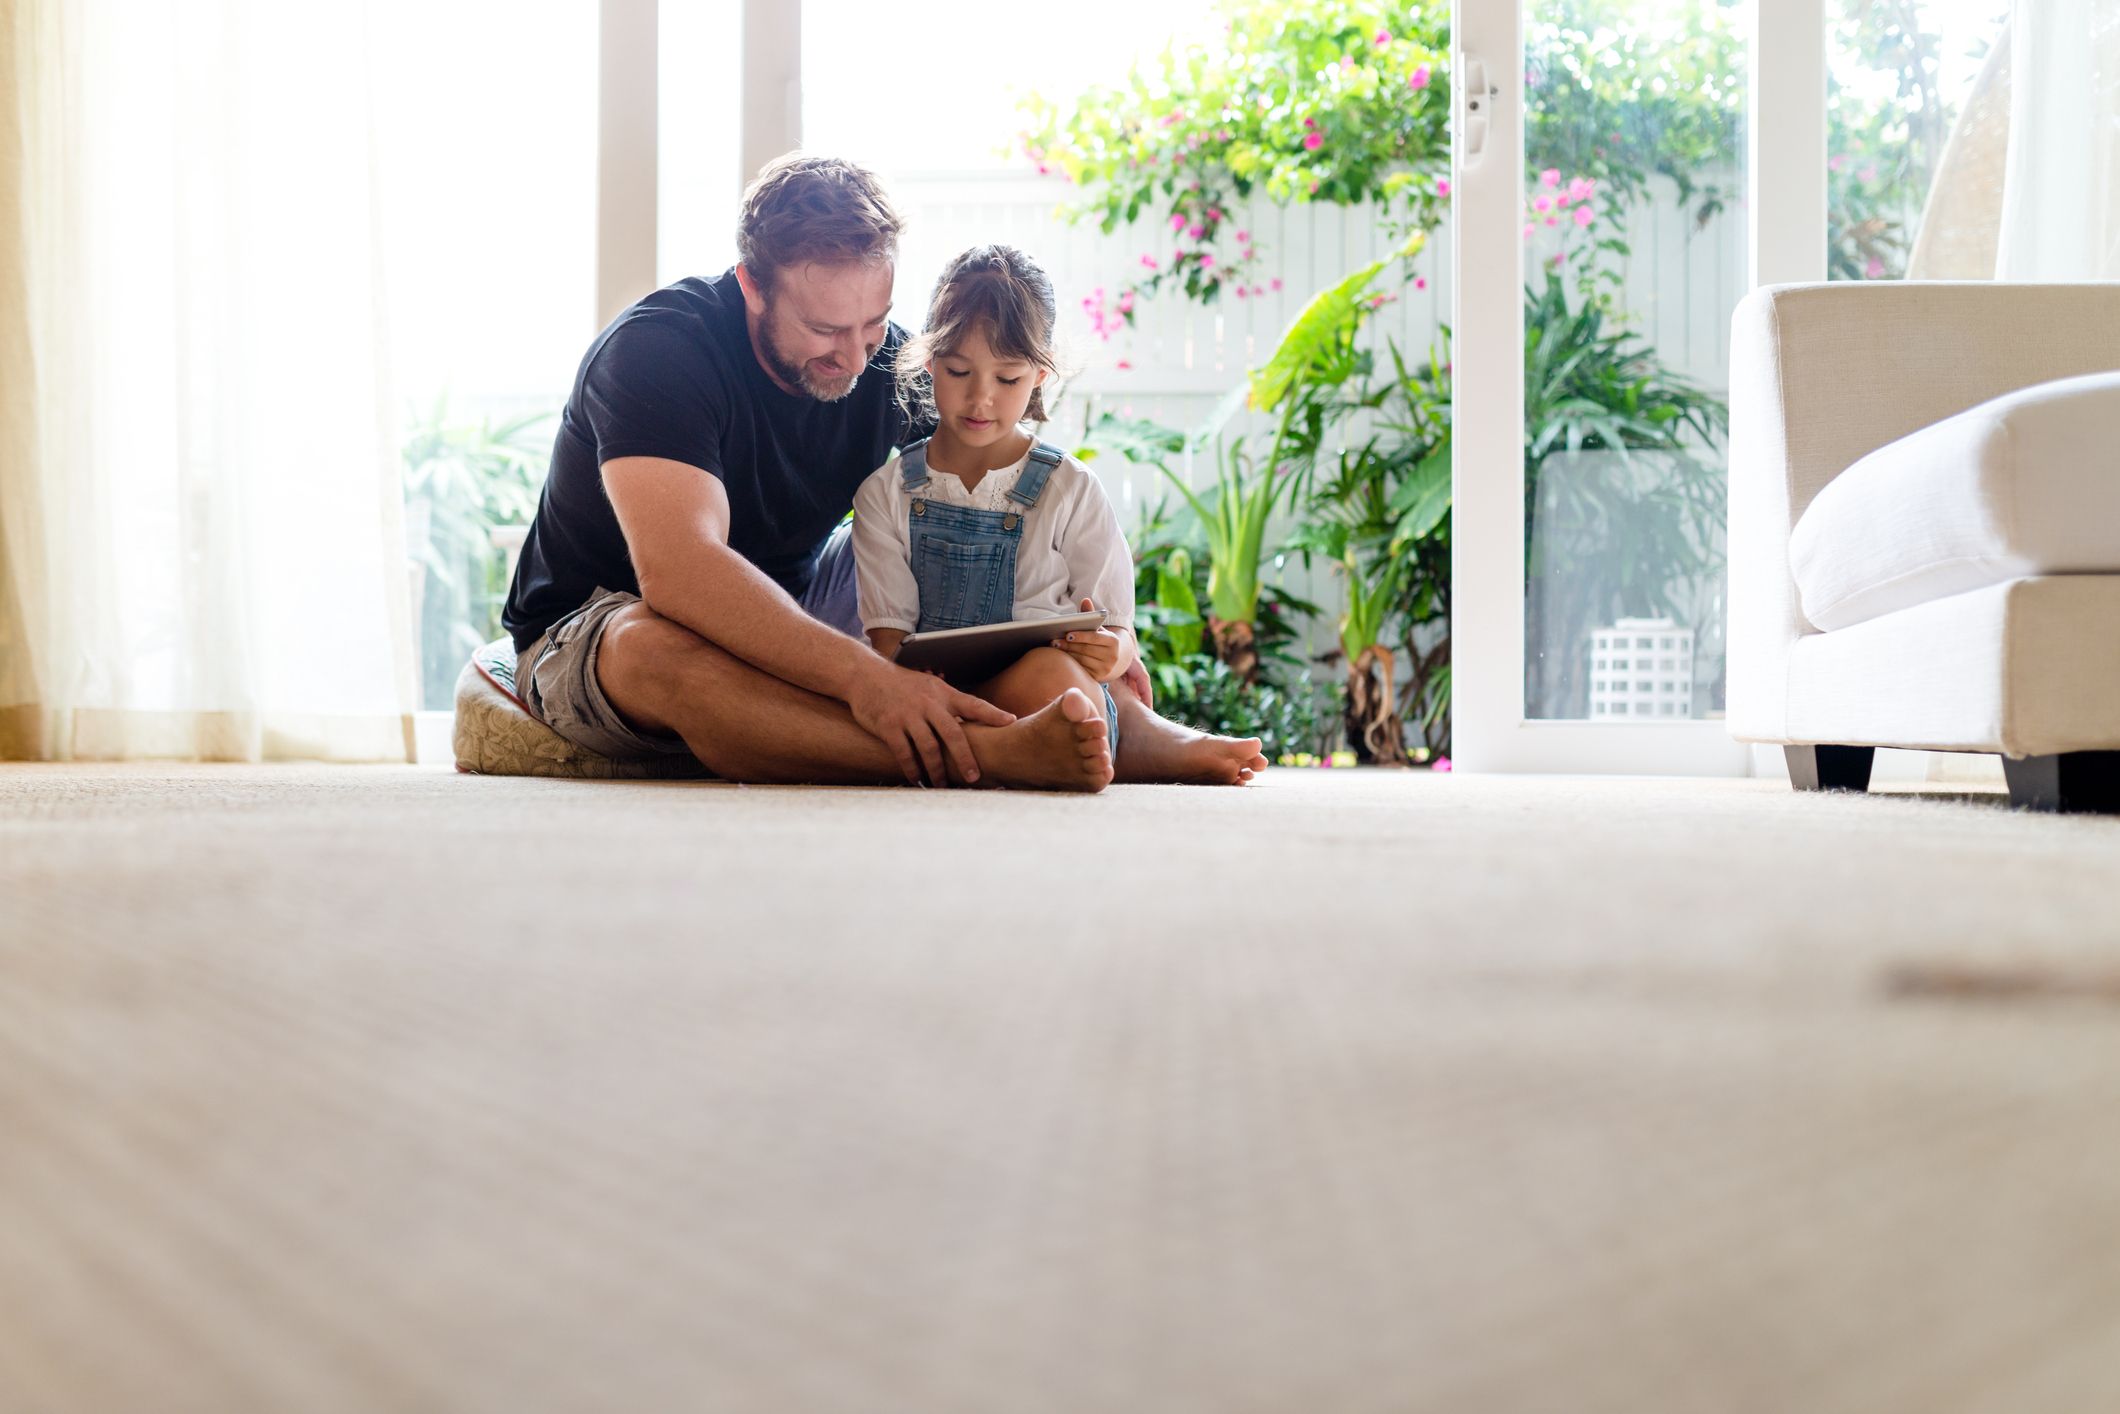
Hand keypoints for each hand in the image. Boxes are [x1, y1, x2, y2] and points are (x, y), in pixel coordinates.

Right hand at [845, 658, 1014, 785]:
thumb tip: (974, 725)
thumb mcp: (930, 686)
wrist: (866, 674)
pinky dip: (912, 768)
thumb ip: (950, 705)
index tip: (1010, 722)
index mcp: (943, 694)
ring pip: (929, 747)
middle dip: (965, 758)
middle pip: (953, 733)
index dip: (992, 714)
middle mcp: (929, 703)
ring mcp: (908, 714)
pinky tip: (917, 779)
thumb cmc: (903, 684)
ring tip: (941, 784)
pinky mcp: (889, 725)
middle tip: (974, 776)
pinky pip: (904, 752)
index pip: (973, 703)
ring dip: (937, 770)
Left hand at [1053, 597, 1125, 682]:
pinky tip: (1060, 657)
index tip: (1067, 634)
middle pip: (1086, 649)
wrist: (1109, 659)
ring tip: (1054, 647)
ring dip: (1066, 653)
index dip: (1081, 636)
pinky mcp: (1097, 678)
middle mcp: (1112, 656)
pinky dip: (1069, 663)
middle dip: (1068, 644)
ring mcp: (1105, 669)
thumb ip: (1091, 615)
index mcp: (1113, 641)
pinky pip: (1080, 670)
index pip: (1095, 637)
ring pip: (1081, 660)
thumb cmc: (1098, 639)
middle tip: (1053, 640)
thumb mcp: (1097, 627)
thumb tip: (1085, 600)